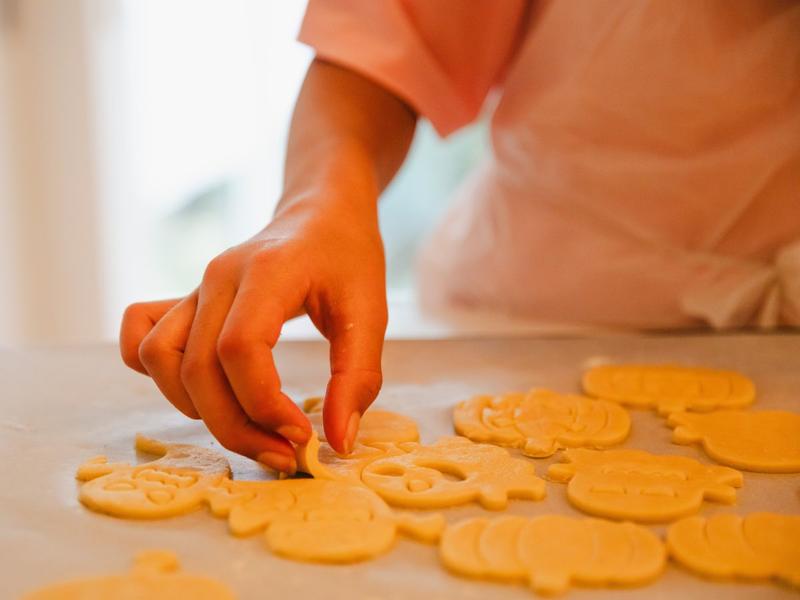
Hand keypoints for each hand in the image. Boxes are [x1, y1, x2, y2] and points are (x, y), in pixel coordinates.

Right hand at [120, 196, 386, 472]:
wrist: (321, 213)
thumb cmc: (347, 257)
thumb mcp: (370, 312)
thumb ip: (358, 377)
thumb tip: (337, 442)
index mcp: (266, 271)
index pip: (238, 349)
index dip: (264, 405)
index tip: (302, 436)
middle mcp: (218, 277)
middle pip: (196, 368)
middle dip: (236, 427)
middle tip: (284, 454)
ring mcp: (195, 287)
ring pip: (158, 358)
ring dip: (196, 408)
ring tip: (249, 428)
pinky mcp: (187, 300)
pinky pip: (141, 338)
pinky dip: (157, 374)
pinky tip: (200, 392)